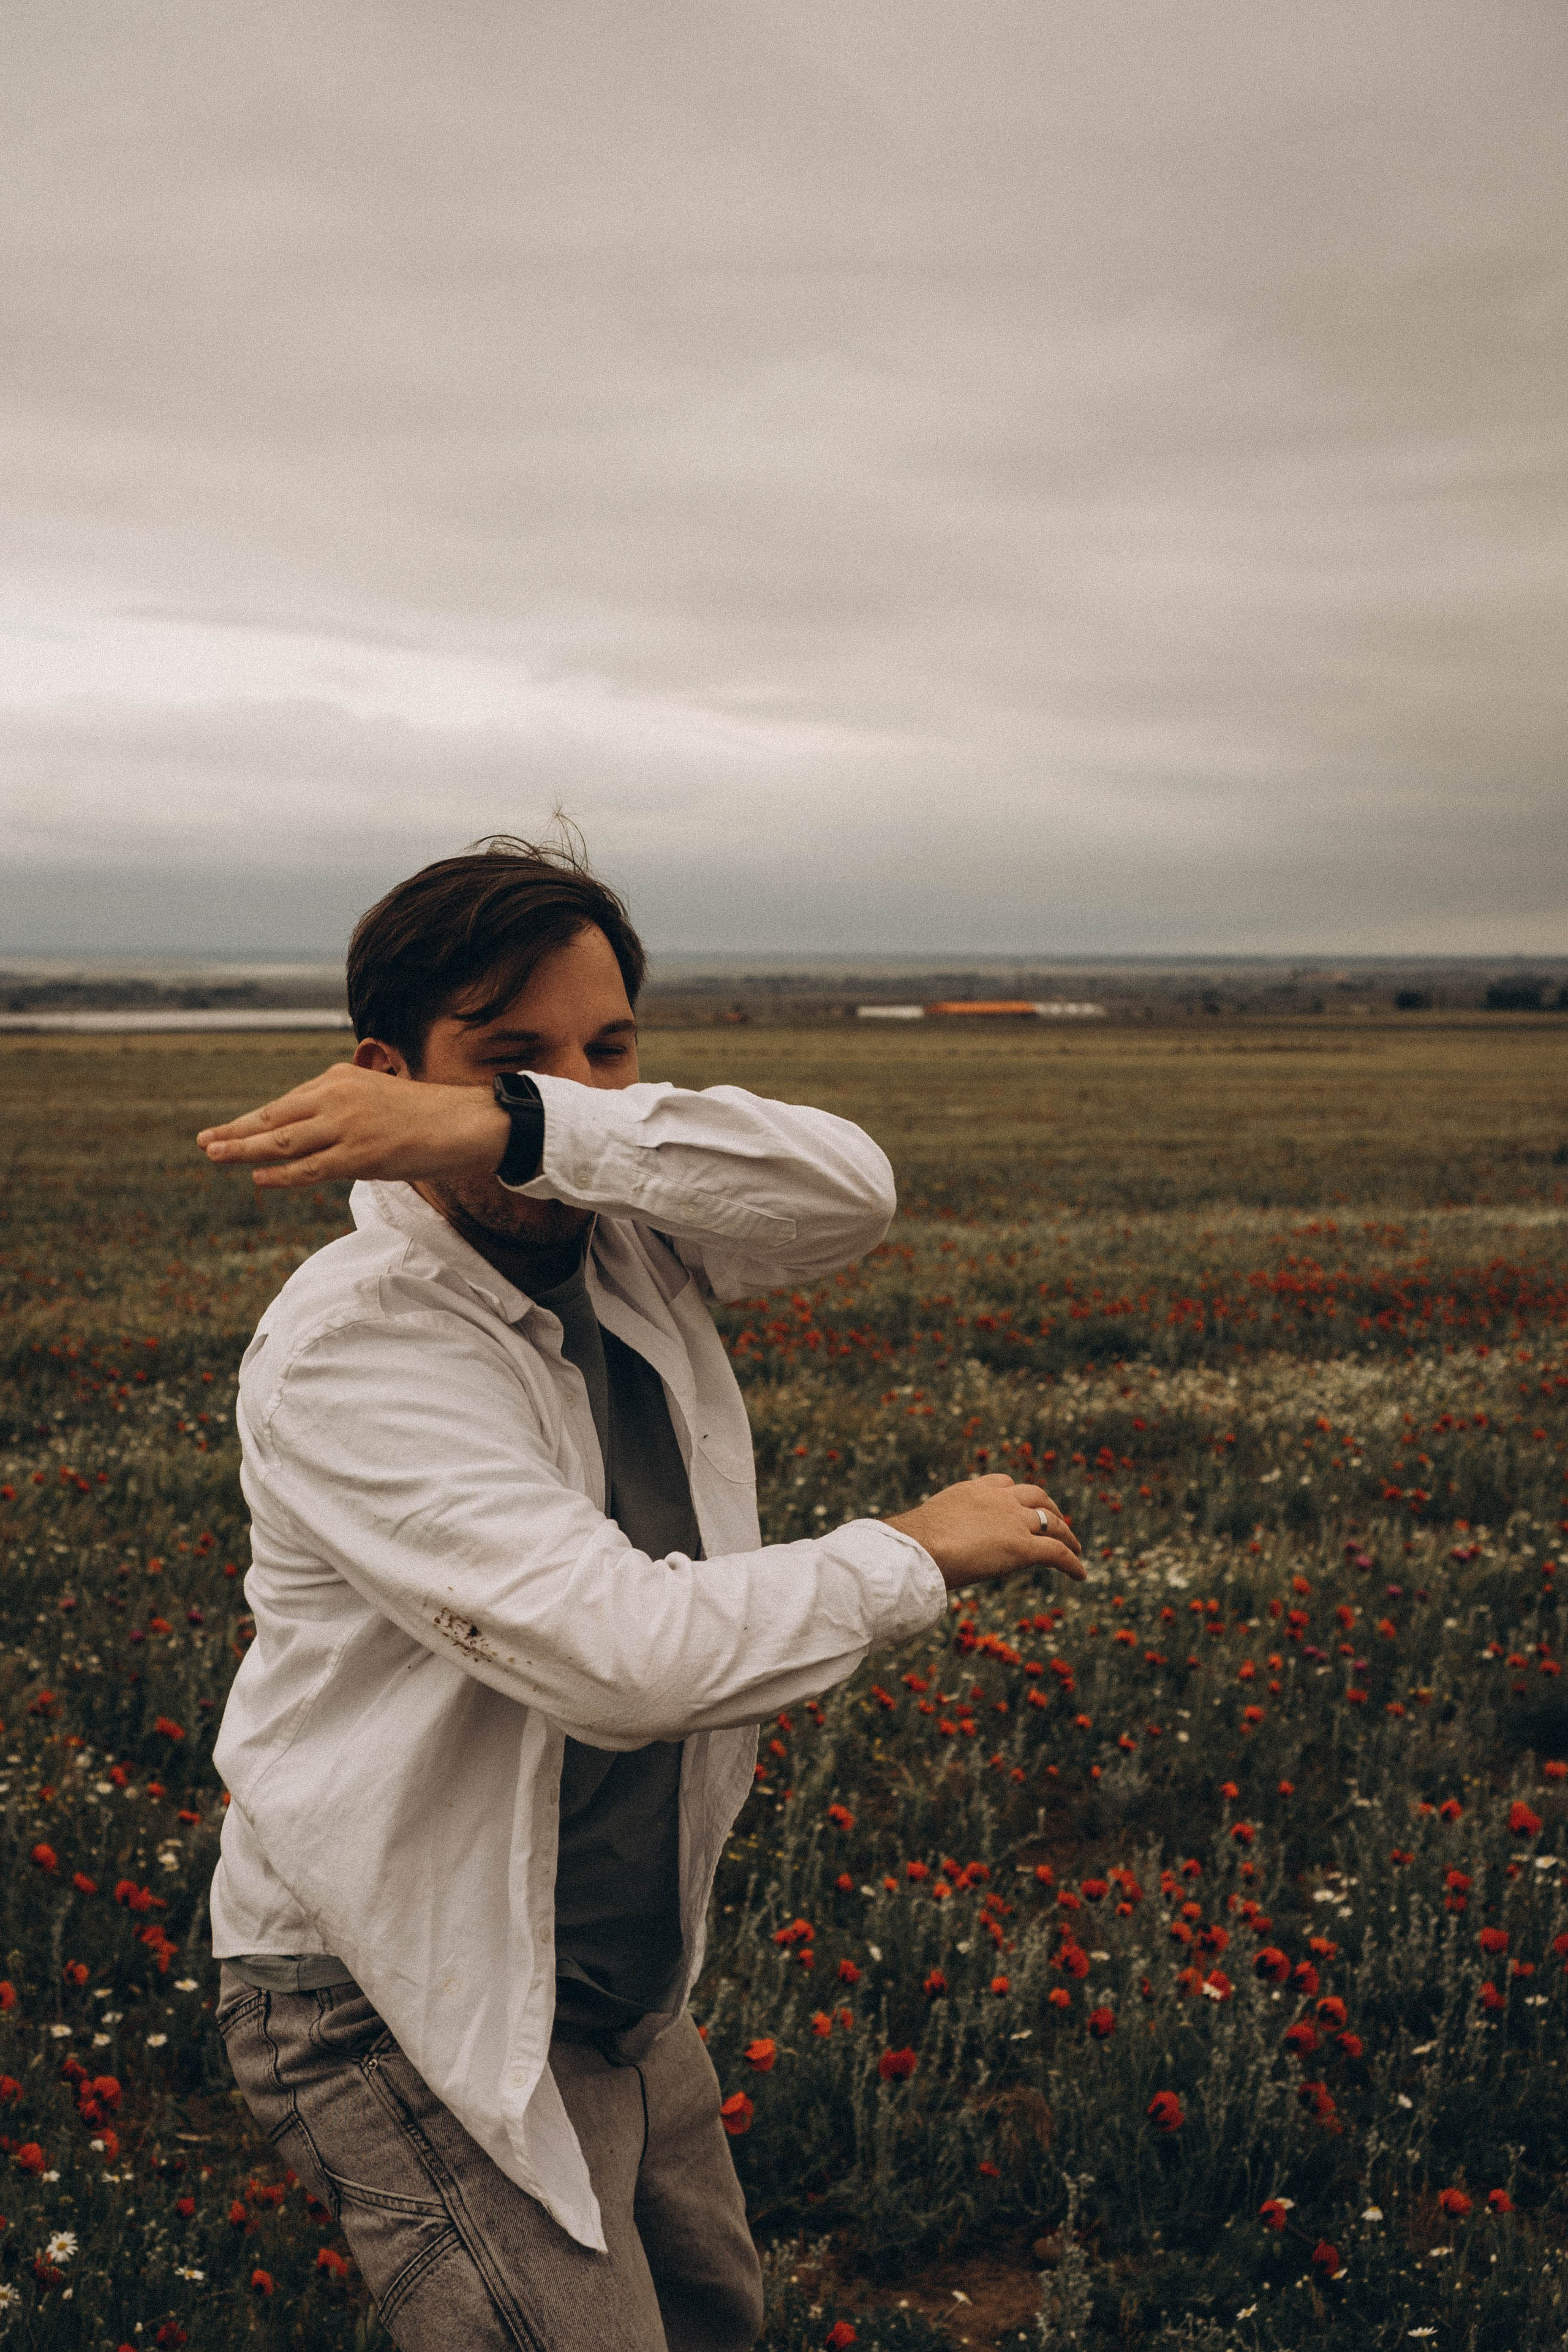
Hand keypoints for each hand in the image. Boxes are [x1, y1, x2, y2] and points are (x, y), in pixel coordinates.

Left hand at [196, 1064, 510, 1189]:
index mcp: (339, 1079)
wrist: (466, 1122)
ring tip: (216, 1157)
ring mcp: (347, 1126)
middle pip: (273, 1118)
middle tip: (204, 1143)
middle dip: (235, 1131)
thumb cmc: (426, 1116)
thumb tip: (311, 1133)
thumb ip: (342, 1109)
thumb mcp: (376, 1098)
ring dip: (244, 1150)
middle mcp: (337, 1097)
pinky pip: (310, 1168)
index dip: (250, 1120)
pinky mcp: (361, 1154)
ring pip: (283, 1142)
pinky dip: (281, 1173)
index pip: (284, 1104)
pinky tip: (258, 1177)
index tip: (223, 1130)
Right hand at [887, 1475, 1084, 1590]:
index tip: (1023, 1503)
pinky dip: (1072, 1562)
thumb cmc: (909, 1545)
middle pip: (1036, 1496)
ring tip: (1075, 1547)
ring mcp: (1013, 1521)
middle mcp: (997, 1499)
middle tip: (1057, 1521)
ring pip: (1052, 1522)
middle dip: (1049, 1508)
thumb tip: (906, 1553)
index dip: (1018, 1494)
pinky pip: (1057, 1552)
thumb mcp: (924, 1530)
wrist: (918, 1548)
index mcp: (972, 1491)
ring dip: (1066, 1534)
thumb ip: (932, 1534)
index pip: (1003, 1483)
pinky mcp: (1023, 1547)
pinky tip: (1081, 1574)